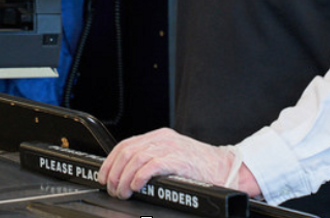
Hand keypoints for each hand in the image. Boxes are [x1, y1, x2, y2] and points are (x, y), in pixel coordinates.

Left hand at [98, 128, 258, 198]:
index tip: (104, 176)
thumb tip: (127, 175)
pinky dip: (139, 176)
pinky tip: (136, 186)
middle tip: (113, 189)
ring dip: (124, 178)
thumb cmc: (200, 168)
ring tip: (123, 192)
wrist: (226, 169)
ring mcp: (170, 148)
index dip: (110, 162)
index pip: (125, 145)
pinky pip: (151, 165)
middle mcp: (162, 139)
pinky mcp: (178, 160)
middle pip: (127, 152)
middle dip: (114, 173)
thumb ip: (152, 159)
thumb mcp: (173, 156)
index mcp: (159, 137)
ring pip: (135, 159)